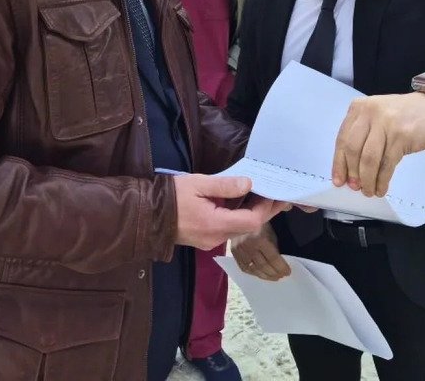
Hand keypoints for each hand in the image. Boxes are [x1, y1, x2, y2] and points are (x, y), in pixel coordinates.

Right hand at [174, 175, 290, 250]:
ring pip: (238, 228)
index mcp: (216, 224)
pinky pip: (227, 228)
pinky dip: (238, 216)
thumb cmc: (171, 197)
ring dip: (251, 213)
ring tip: (263, 196)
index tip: (273, 193)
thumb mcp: (198, 183)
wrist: (145, 215)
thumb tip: (249, 184)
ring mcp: (210, 241)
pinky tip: (241, 204)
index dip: (265, 207)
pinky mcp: (204, 239)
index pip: (252, 220)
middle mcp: (216, 238)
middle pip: (248, 227)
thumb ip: (225, 185)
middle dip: (264, 211)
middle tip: (279, 196)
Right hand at [230, 223, 289, 280]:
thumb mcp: (270, 230)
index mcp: (259, 238)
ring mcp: (239, 250)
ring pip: (253, 269)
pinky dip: (253, 273)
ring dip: (265, 276)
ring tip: (274, 278)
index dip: (281, 267)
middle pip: (263, 265)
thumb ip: (274, 246)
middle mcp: (248, 246)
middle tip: (281, 276)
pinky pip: (244, 267)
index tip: (288, 272)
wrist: (240, 215)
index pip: (272, 258)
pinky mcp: (233, 253)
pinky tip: (260, 274)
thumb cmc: (259, 222)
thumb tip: (281, 260)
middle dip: (274, 273)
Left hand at [332, 93, 424, 196]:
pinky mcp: (402, 135)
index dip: (339, 163)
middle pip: (353, 150)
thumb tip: (350, 169)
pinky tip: (381, 188)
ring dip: (367, 180)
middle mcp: (370, 112)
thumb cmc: (405, 115)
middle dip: (353, 173)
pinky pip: (387, 163)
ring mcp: (387, 123)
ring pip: (369, 159)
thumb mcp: (378, 116)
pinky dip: (382, 179)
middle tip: (355, 187)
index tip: (338, 181)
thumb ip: (363, 135)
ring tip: (369, 191)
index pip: (342, 139)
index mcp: (359, 108)